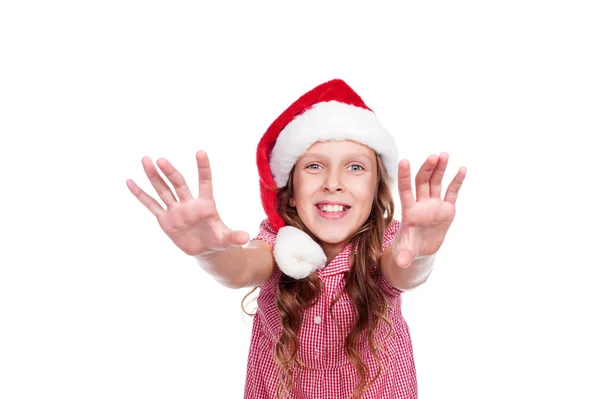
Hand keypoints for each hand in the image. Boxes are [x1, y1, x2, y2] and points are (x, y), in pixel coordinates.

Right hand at [126, 150, 249, 255]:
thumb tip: (246, 237)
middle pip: (178, 184)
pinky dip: (140, 194)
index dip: (203, 168)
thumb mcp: (227, 239)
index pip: (205, 182)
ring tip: (145, 160)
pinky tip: (130, 181)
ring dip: (154, 176)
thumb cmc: (217, 240)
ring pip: (163, 190)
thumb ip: (235, 237)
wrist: (205, 249)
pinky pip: (151, 205)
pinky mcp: (165, 219)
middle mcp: (189, 203)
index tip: (201, 152)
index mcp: (206, 204)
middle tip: (161, 160)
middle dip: (171, 172)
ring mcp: (175, 210)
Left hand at [392, 152, 465, 267]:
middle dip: (427, 169)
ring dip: (440, 169)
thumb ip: (404, 256)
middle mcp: (421, 204)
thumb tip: (402, 264)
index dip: (404, 177)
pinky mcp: (446, 209)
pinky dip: (456, 181)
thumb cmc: (408, 248)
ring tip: (444, 154)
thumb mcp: (405, 253)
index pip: (405, 191)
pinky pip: (451, 192)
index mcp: (409, 212)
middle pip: (423, 183)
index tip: (404, 161)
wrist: (421, 250)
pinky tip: (462, 169)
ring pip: (436, 183)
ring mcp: (434, 205)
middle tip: (433, 156)